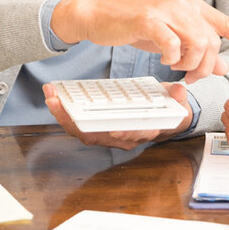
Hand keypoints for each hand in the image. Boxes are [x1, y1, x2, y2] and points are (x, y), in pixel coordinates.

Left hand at [43, 81, 193, 149]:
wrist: (164, 117)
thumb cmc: (168, 111)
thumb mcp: (177, 104)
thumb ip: (178, 98)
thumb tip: (178, 91)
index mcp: (140, 133)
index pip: (124, 137)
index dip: (114, 133)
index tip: (108, 127)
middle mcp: (121, 138)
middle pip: (93, 134)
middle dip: (71, 120)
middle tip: (57, 101)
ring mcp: (108, 134)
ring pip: (81, 130)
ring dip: (63, 115)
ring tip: (51, 96)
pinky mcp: (99, 126)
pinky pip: (79, 123)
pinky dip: (65, 112)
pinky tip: (55, 97)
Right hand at [51, 0, 228, 82]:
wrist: (101, 16)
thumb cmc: (137, 27)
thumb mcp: (172, 41)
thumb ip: (197, 51)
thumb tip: (222, 67)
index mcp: (193, 6)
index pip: (227, 23)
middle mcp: (184, 4)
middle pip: (212, 42)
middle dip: (204, 67)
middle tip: (189, 78)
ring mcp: (167, 10)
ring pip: (198, 43)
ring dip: (189, 64)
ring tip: (175, 68)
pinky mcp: (149, 18)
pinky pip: (173, 45)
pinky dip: (171, 58)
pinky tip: (162, 60)